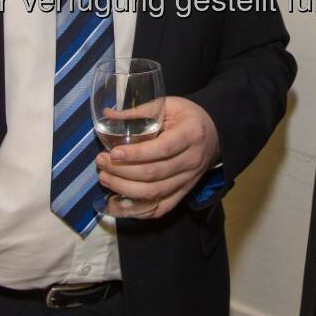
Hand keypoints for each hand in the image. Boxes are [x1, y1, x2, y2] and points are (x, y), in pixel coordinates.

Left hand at [95, 96, 219, 217]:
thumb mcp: (169, 105)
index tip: (113, 153)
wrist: (214, 134)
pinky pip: (161, 208)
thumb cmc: (188, 117)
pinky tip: (119, 203)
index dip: (136, 154)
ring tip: (105, 177)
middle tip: (101, 162)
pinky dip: (139, 211)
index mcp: (190, 135)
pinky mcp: (183, 193)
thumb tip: (108, 115)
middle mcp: (192, 161)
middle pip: (154, 174)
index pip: (162, 149)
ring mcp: (188, 180)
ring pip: (154, 193)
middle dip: (122, 171)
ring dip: (125, 189)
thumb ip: (141, 111)